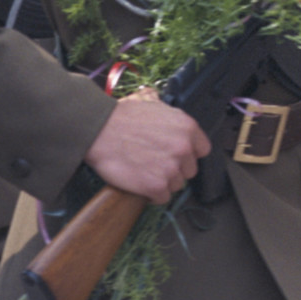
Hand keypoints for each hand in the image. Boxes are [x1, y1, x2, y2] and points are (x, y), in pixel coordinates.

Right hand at [83, 87, 211, 203]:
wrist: (98, 131)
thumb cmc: (120, 116)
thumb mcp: (151, 102)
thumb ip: (165, 110)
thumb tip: (161, 103)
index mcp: (188, 127)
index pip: (202, 149)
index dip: (189, 154)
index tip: (178, 156)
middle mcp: (184, 148)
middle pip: (190, 169)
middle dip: (176, 169)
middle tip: (156, 164)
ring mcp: (171, 168)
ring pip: (177, 184)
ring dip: (163, 182)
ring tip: (146, 173)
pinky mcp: (156, 186)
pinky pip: (162, 198)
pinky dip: (153, 195)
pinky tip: (142, 186)